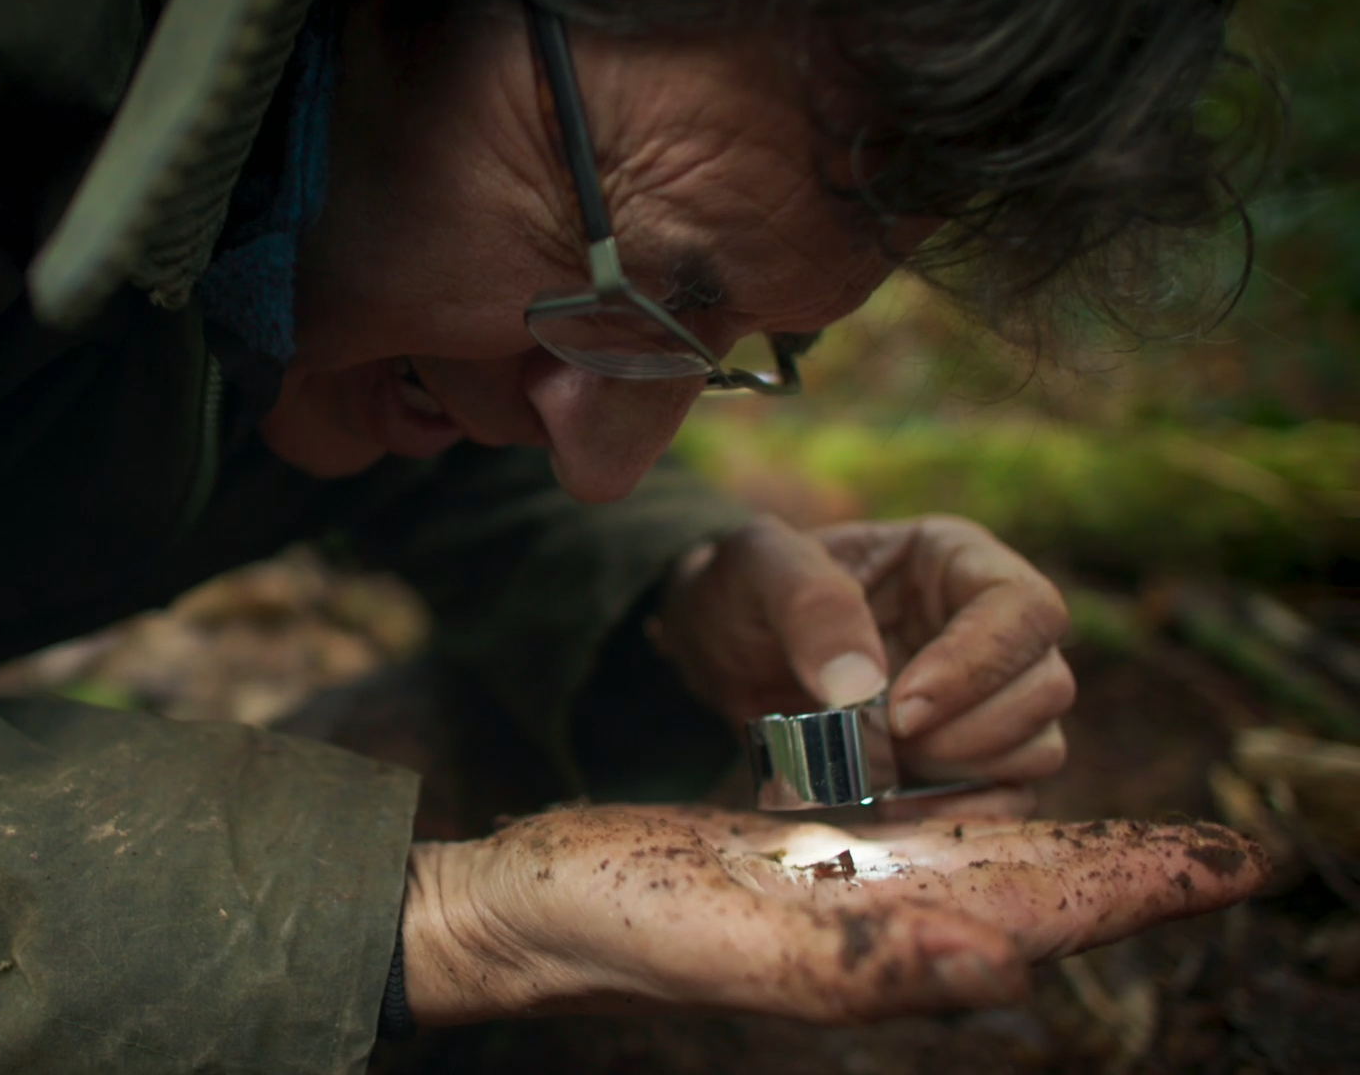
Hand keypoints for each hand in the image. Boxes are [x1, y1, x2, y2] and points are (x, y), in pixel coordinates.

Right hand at [401, 804, 1266, 1024]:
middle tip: (1230, 853)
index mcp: (887, 946)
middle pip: (1038, 891)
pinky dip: (973, 823)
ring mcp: (843, 892)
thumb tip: (1013, 963)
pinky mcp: (800, 863)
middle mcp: (882, 921)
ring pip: (984, 865)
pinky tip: (991, 813)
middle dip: (1133, 872)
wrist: (535, 906)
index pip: (1049, 916)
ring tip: (1142, 838)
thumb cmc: (620, 925)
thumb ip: (873, 962)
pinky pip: (910, 840)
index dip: (1144, 889)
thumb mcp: (745, 942)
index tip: (1241, 863)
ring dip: (1071, 849)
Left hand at [650, 515, 1073, 816]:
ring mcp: (984, 698)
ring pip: (1037, 748)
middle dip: (966, 730)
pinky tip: (892, 808)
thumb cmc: (745, 591)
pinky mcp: (964, 759)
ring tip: (875, 761)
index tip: (901, 709)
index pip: (1026, 608)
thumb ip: (809, 606)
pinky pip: (1008, 799)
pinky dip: (959, 814)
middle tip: (880, 738)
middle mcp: (989, 628)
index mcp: (954, 561)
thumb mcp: (756, 567)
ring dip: (960, 771)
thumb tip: (861, 686)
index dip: (978, 665)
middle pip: (1047, 686)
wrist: (721, 648)